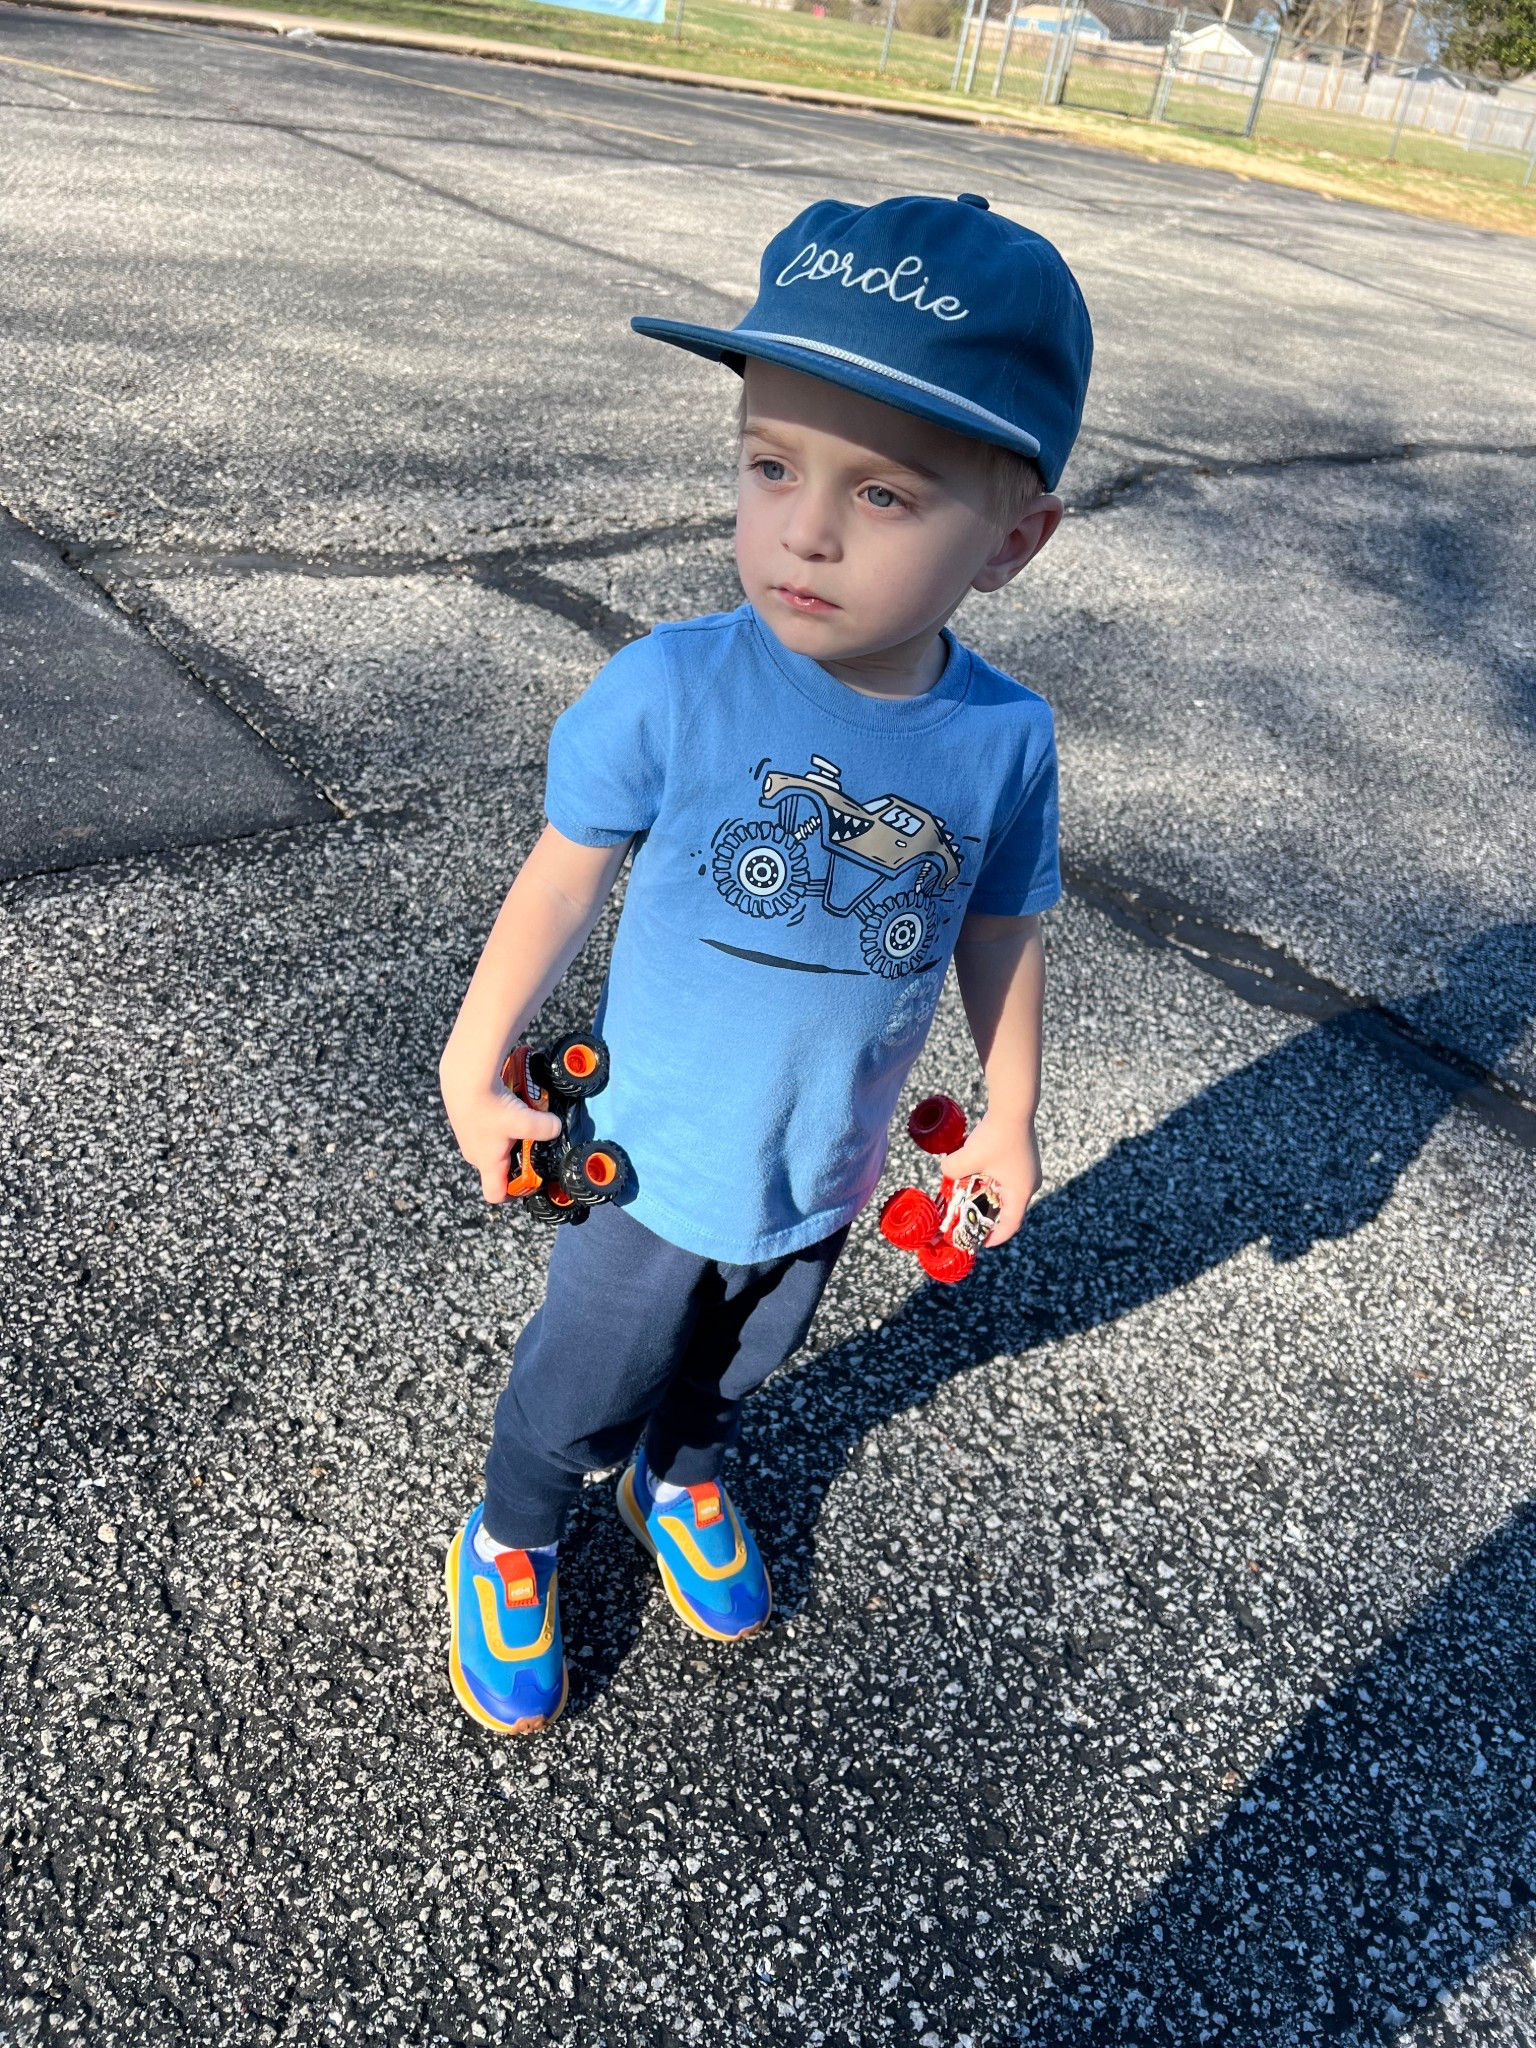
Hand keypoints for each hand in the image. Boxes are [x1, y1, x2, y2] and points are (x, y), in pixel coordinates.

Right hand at [440, 1060, 559, 1204]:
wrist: (464, 1078)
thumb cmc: (489, 1106)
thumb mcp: (524, 1120)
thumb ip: (545, 1128)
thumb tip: (556, 1128)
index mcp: (487, 1162)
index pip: (495, 1194)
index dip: (512, 1195)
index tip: (529, 1183)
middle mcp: (475, 1154)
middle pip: (497, 1168)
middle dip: (516, 1160)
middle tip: (533, 1146)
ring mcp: (468, 1137)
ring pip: (492, 1146)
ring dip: (509, 1138)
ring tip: (522, 1121)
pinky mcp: (466, 1120)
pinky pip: (486, 1129)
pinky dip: (499, 1121)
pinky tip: (509, 1106)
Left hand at [939, 1109, 1040, 1249]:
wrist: (1013, 1106)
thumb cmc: (995, 1135)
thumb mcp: (967, 1157)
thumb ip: (951, 1170)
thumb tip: (946, 1172)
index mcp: (1021, 1191)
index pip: (1010, 1225)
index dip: (995, 1237)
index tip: (980, 1242)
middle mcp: (1029, 1184)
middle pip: (1007, 1209)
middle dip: (987, 1215)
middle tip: (969, 1219)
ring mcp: (1028, 1170)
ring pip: (1006, 1192)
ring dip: (988, 1196)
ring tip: (968, 1197)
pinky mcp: (1023, 1158)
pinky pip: (1007, 1178)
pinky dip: (992, 1181)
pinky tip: (976, 1175)